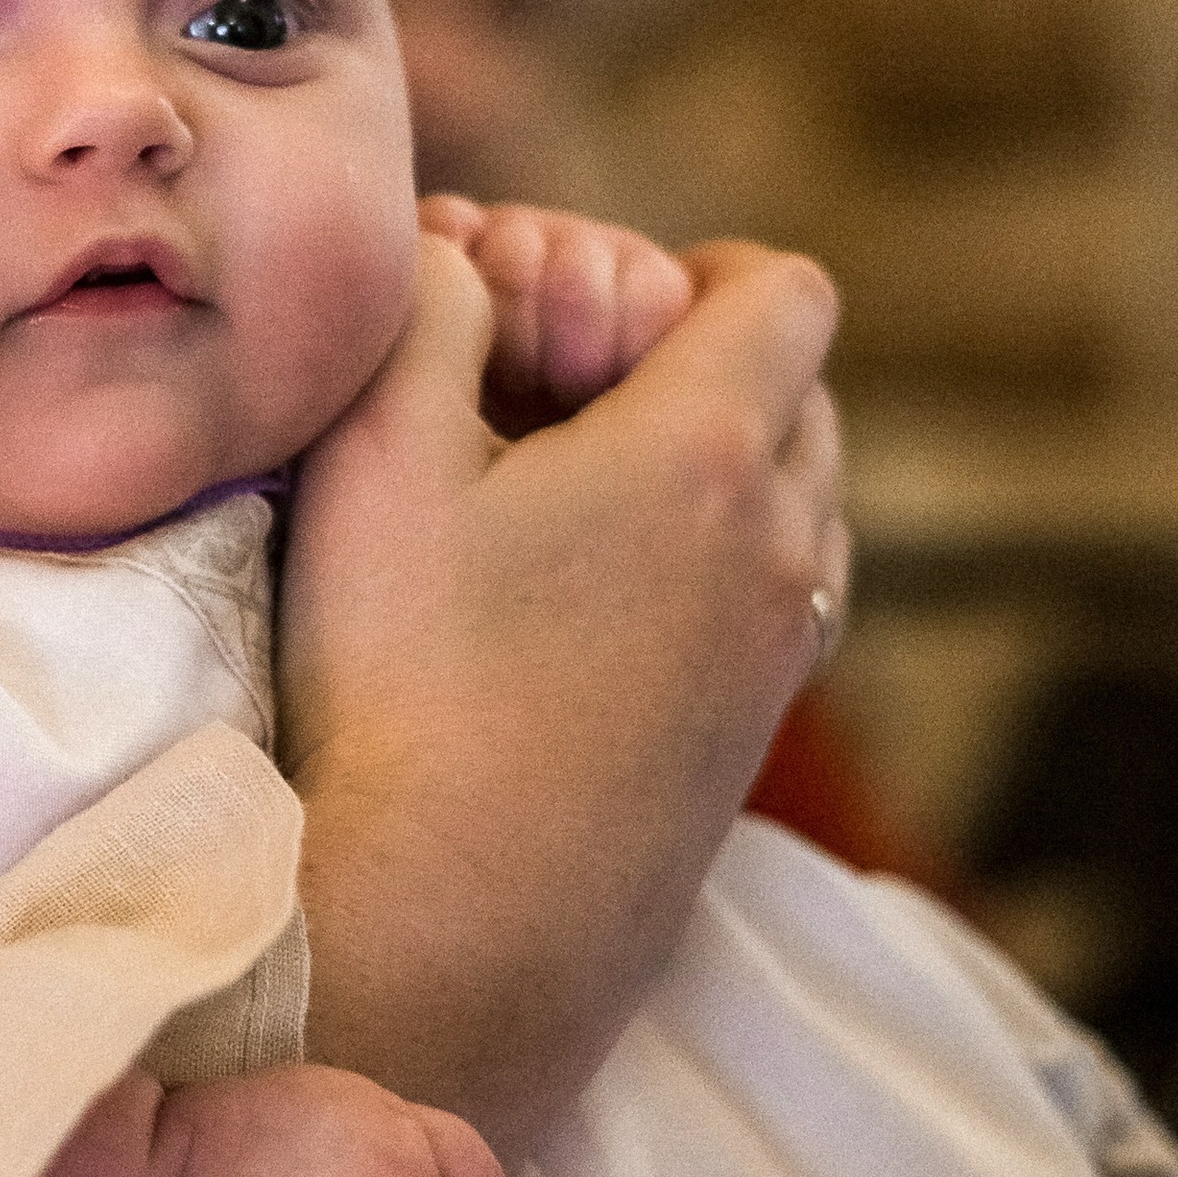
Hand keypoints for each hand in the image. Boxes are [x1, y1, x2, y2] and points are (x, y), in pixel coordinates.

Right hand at [281, 234, 844, 1155]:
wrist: (451, 926)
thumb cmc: (402, 683)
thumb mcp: (376, 452)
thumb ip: (427, 301)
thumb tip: (461, 250)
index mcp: (708, 451)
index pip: (786, 291)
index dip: (693, 268)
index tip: (590, 311)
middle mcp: (784, 545)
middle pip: (802, 387)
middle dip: (699, 358)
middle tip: (564, 394)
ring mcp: (781, 653)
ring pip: (801, 496)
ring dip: (716, 464)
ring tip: (572, 498)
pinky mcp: (754, 738)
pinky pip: (783, 595)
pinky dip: (719, 562)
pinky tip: (592, 600)